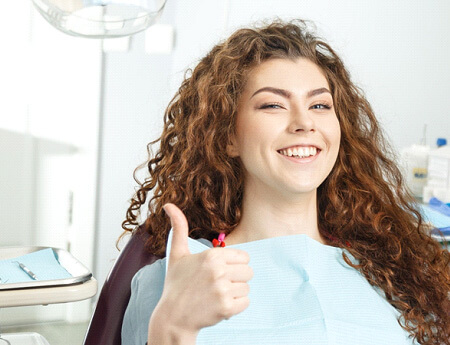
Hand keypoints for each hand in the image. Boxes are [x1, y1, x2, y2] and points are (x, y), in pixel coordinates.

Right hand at [154, 203, 252, 334]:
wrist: (172, 317)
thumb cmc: (176, 284)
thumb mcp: (177, 254)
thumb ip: (179, 228)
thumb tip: (168, 204)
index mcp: (212, 255)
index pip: (244, 257)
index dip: (233, 264)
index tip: (219, 271)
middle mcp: (219, 271)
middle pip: (248, 272)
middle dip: (236, 279)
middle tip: (218, 284)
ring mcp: (222, 290)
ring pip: (247, 288)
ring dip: (235, 293)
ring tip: (216, 295)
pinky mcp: (226, 308)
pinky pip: (246, 303)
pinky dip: (235, 306)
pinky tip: (219, 305)